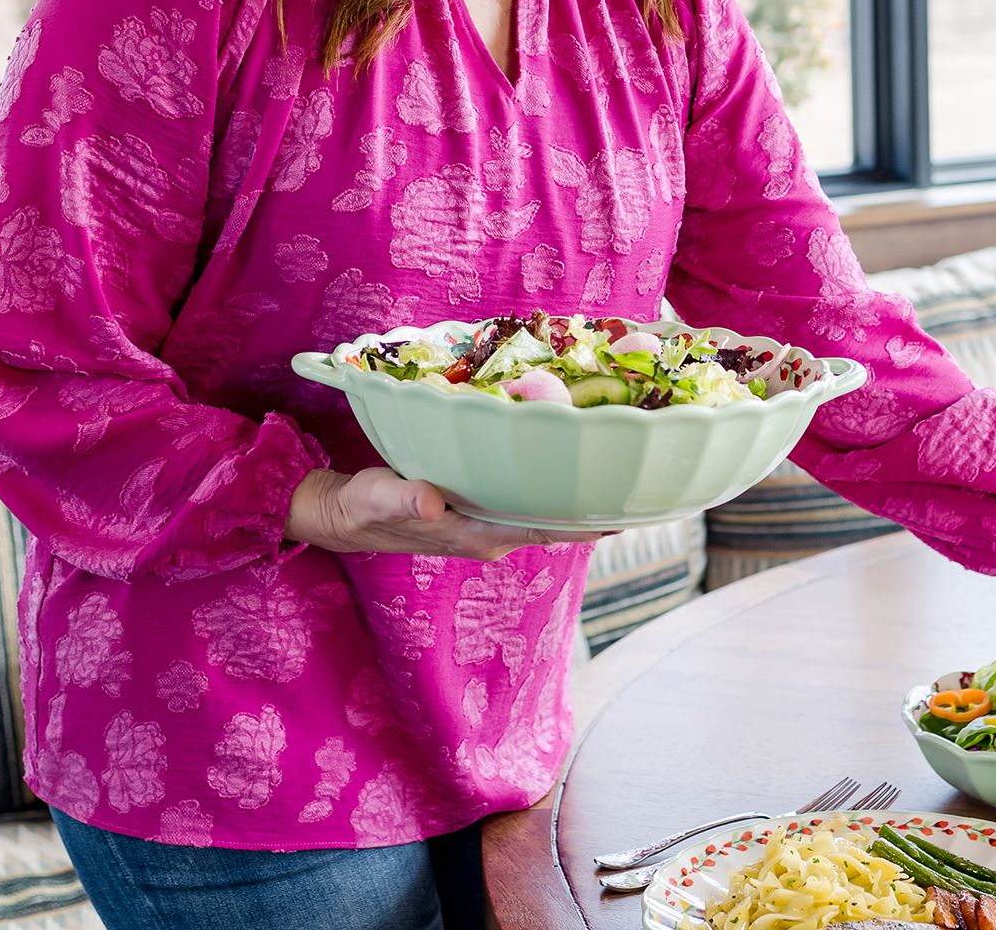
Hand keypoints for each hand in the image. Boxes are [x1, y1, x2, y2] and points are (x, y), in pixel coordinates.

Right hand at [284, 467, 606, 560]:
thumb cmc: (366, 505)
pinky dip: (556, 484)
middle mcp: (493, 532)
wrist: (348, 513)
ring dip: (581, 495)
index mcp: (478, 534)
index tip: (629, 510)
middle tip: (646, 480)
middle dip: (598, 506)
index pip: (546, 529)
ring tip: (626, 469)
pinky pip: (531, 498)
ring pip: (548, 510)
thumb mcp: (380, 498)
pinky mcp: (483, 505)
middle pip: (558, 522)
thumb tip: (432, 503)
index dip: (587, 522)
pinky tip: (576, 462)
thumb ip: (405, 498)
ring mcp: (490, 520)